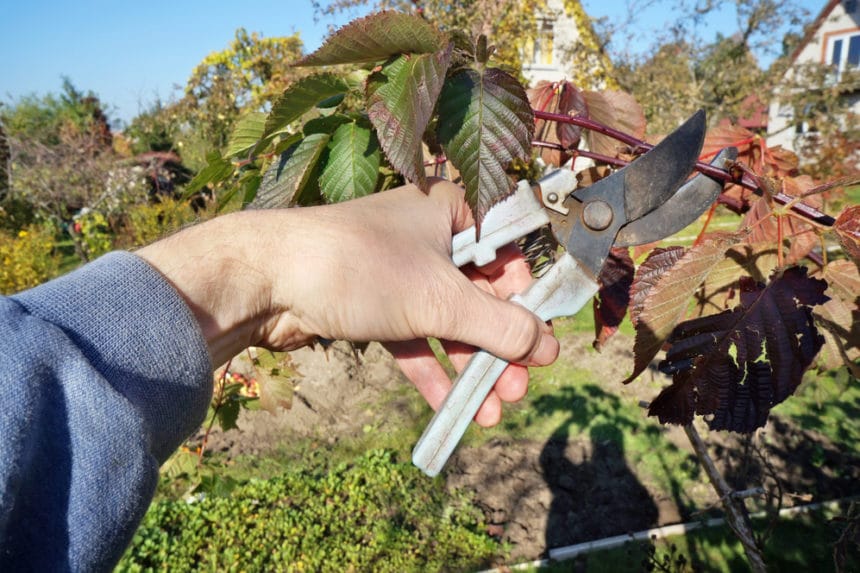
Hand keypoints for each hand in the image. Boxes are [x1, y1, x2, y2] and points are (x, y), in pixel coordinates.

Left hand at [137, 178, 557, 425]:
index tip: (539, 341)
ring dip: (469, 367)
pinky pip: (412, 336)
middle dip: (498, 347)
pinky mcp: (371, 302)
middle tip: (517, 389)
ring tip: (492, 411)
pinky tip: (451, 408)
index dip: (527, 298)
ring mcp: (396, 271)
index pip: (507, 251)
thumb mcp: (441, 300)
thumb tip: (548, 347)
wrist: (265, 280)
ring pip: (446, 321)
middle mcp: (426, 236)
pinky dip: (431, 369)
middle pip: (479, 294)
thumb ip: (500, 326)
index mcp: (449, 211)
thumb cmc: (360, 268)